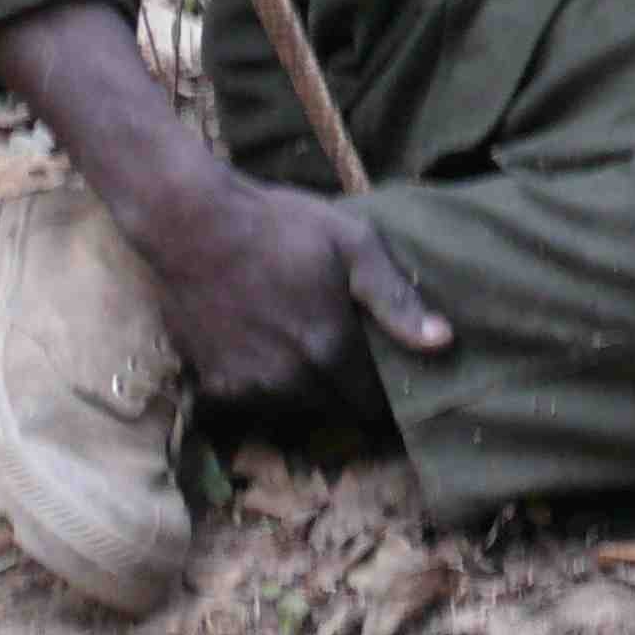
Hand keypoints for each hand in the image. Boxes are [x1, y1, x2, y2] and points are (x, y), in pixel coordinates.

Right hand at [140, 170, 450, 402]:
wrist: (191, 225)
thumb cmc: (281, 226)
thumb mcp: (354, 245)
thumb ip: (397, 299)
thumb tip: (444, 341)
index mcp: (330, 348)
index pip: (372, 401)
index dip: (387, 394)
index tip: (393, 379)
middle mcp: (289, 380)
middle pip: (337, 409)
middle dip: (352, 393)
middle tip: (356, 362)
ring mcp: (246, 386)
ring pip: (296, 409)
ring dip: (311, 392)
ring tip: (314, 351)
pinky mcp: (212, 384)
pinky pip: (255, 402)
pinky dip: (268, 387)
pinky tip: (271, 350)